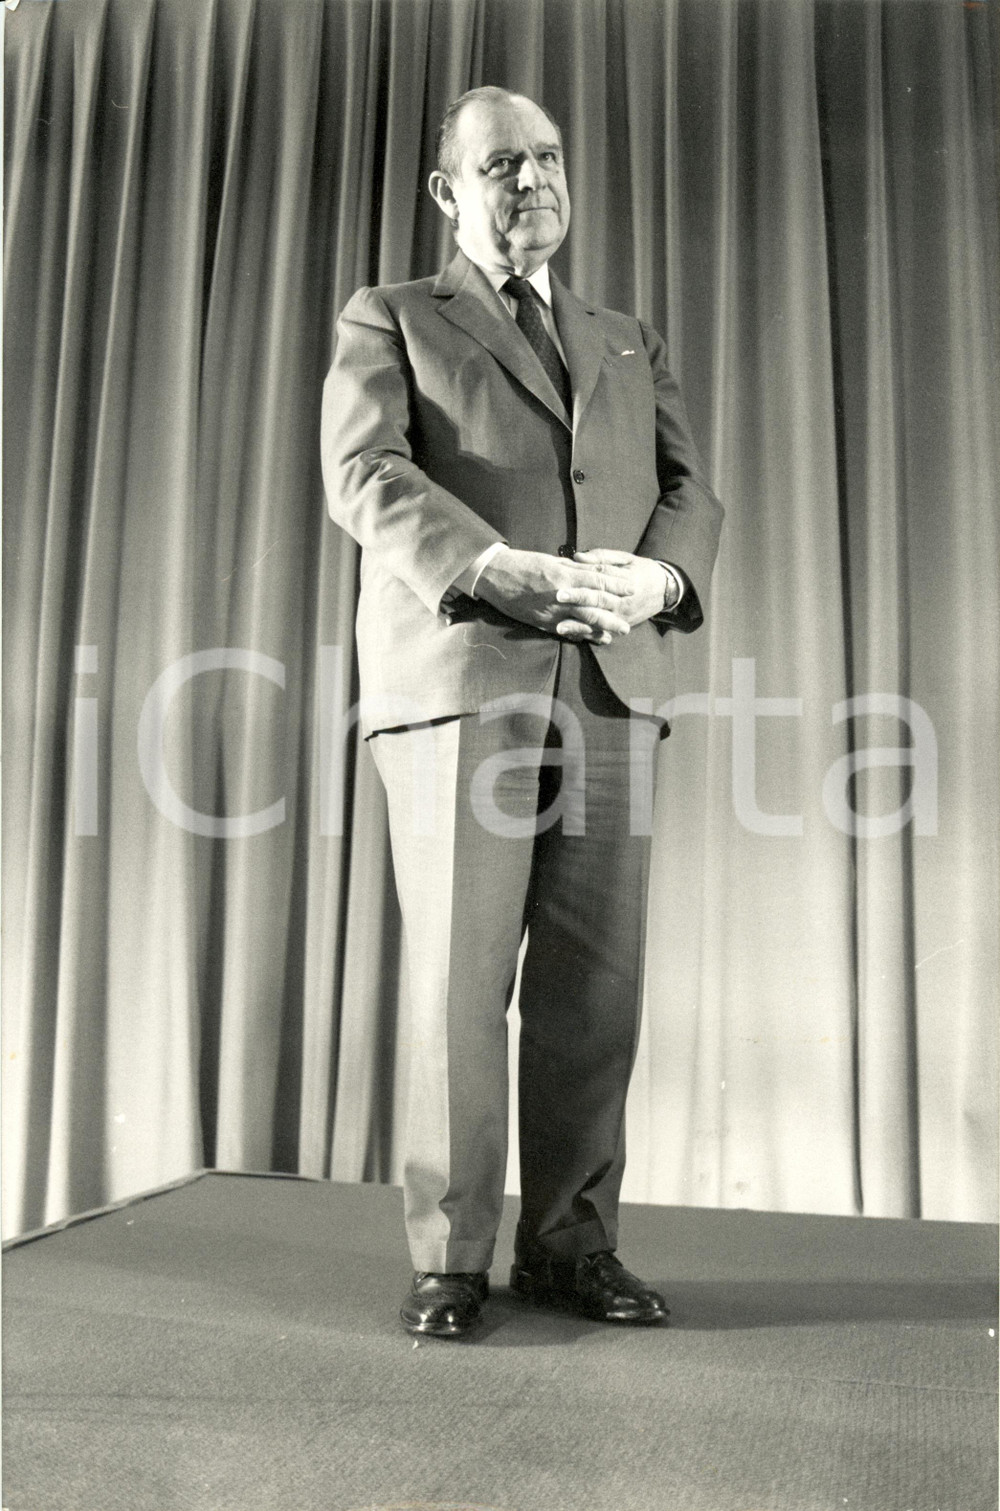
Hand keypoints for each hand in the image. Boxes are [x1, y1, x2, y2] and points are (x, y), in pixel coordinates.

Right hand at [475, 548, 632, 643]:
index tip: (631, 588)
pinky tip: (594, 639)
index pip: (598, 579)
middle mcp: (562, 592)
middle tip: (629, 619)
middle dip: (614, 611)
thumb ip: (571, 568)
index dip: (616, 584)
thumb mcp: (550, 560)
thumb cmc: (522, 564)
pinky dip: (583, 635)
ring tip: (618, 632)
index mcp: (564, 573)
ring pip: (584, 619)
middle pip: (595, 603)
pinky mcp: (542, 621)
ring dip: (603, 627)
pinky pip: (567, 630)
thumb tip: (591, 570)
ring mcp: (552, 609)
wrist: (495, 575)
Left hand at [566, 550, 670, 625]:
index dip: (581, 579)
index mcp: (625, 579)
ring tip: (560, 627)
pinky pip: (603, 632)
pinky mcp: (621, 625)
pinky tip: (573, 637)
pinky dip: (588, 635)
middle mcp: (624, 600)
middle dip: (577, 600)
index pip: (601, 578)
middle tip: (558, 598)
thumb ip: (602, 557)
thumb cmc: (641, 570)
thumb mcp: (626, 558)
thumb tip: (577, 557)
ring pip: (599, 620)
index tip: (562, 579)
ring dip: (579, 625)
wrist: (665, 590)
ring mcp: (623, 615)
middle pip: (598, 600)